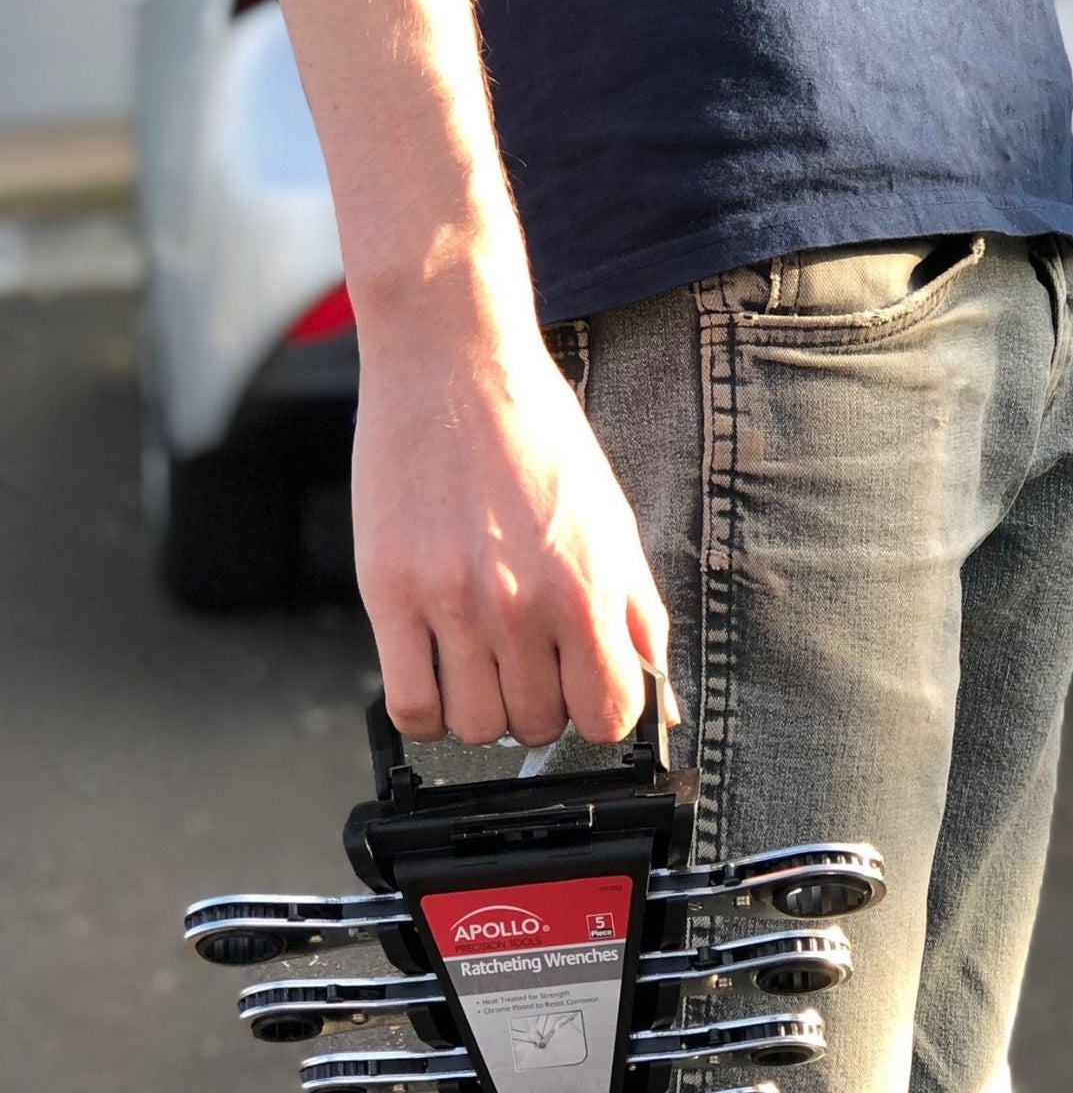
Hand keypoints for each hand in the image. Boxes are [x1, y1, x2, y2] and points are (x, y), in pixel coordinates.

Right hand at [352, 294, 671, 747]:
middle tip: (530, 667)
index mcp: (588, 590)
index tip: (586, 692)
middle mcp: (522, 605)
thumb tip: (663, 699)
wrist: (455, 366)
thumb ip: (640, 617)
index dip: (601, 712)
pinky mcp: (389, 593)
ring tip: (484, 666)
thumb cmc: (538, 439)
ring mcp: (452, 603)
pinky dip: (427, 710)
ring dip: (484, 711)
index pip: (609, 713)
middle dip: (541, 708)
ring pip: (474, 726)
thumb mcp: (615, 526)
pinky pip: (409, 703)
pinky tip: (439, 676)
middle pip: (537, 725)